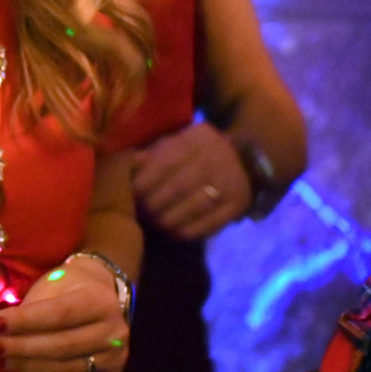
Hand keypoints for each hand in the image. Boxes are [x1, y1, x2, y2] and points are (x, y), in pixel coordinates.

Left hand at [0, 261, 129, 371]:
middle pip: (62, 346)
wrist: (102, 297)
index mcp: (100, 301)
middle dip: (20, 349)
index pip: (59, 314)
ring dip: (27, 367)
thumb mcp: (51, 286)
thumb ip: (29, 309)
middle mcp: (114, 332)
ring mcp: (115, 358)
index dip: (23, 322)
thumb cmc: (69, 288)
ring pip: (66, 369)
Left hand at [133, 120, 253, 240]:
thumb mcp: (175, 143)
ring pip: (193, 208)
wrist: (242, 160)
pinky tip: (171, 233)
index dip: (144, 183)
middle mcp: (217, 158)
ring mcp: (232, 183)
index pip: (165, 163)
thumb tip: (127, 169)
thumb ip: (152, 155)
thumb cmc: (194, 153)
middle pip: (179, 187)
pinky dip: (185, 232)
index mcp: (197, 139)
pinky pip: (208, 225)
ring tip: (153, 224)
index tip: (130, 195)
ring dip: (167, 221)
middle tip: (139, 214)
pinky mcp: (238, 206)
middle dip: (154, 204)